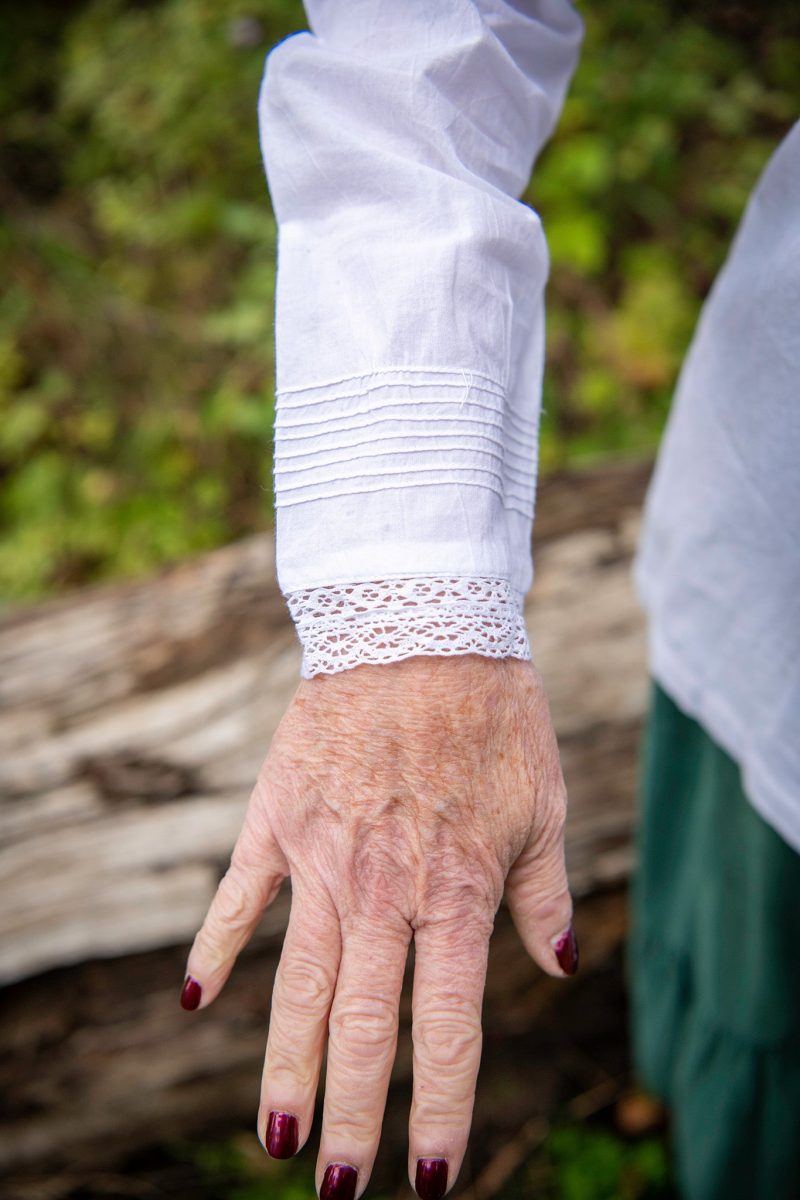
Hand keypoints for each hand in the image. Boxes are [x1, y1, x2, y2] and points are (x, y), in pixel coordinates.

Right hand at [181, 654, 575, 1198]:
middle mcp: (382, 890)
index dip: (442, 1111)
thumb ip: (543, 894)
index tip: (433, 1178)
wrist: (421, 624)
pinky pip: (239, 894)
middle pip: (361, 1027)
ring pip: (296, 985)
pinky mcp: (277, 817)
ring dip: (285, 1068)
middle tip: (339, 1190)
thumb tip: (558, 966)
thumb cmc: (495, 715)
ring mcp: (321, 856)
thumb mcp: (543, 806)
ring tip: (275, 1142)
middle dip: (352, 1117)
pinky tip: (197, 1000)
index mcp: (453, 893)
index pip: (446, 1029)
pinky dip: (215, 946)